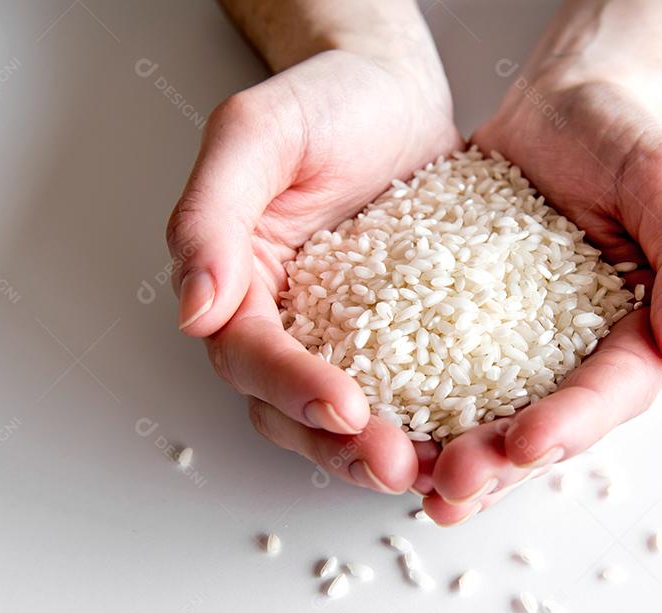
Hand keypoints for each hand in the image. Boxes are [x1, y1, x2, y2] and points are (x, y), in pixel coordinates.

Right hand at [166, 49, 459, 493]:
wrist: (394, 90)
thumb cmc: (325, 99)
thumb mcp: (257, 134)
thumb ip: (211, 216)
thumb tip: (193, 311)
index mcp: (237, 283)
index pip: (250, 354)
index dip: (291, 387)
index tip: (345, 406)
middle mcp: (282, 322)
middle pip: (290, 408)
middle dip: (339, 445)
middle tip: (395, 466)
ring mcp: (339, 337)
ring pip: (342, 419)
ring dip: (380, 453)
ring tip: (435, 472)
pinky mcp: (396, 338)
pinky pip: (406, 392)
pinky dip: (429, 423)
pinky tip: (467, 438)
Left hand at [420, 79, 661, 524]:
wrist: (555, 117)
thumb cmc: (619, 141)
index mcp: (639, 336)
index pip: (611, 392)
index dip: (573, 423)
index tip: (529, 442)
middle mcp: (579, 361)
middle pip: (545, 426)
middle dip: (501, 462)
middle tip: (452, 483)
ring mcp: (520, 356)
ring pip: (490, 421)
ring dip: (454, 458)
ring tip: (412, 483)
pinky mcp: (468, 337)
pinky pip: (439, 379)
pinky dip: (415, 410)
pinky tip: (378, 431)